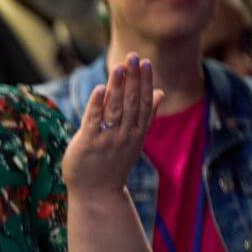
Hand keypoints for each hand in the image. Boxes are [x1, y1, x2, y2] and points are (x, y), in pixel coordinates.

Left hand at [61, 53, 165, 203]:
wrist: (97, 194)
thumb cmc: (113, 164)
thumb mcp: (134, 140)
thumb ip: (146, 116)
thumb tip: (161, 92)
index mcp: (137, 133)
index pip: (145, 103)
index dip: (146, 82)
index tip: (146, 62)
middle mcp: (125, 135)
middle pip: (132, 103)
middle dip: (133, 79)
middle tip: (133, 57)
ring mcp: (108, 139)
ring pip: (115, 109)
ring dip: (117, 87)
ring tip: (118, 67)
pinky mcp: (89, 144)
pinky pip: (94, 121)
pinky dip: (97, 104)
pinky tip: (99, 89)